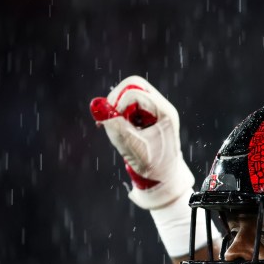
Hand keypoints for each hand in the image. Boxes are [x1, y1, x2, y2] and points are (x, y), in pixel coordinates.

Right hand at [89, 76, 193, 209]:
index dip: (118, 103)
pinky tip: (120, 131)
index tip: (112, 122)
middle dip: (116, 100)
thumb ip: (116, 127)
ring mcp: (156, 110)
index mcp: (164, 112)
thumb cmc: (152, 166)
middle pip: (133, 84)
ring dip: (118, 109)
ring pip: (129, 94)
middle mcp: (161, 107)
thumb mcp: (131, 148)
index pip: (134, 92)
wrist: (164, 179)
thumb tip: (99, 107)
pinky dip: (120, 114)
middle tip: (108, 118)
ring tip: (118, 130)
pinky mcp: (148, 116)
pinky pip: (129, 105)